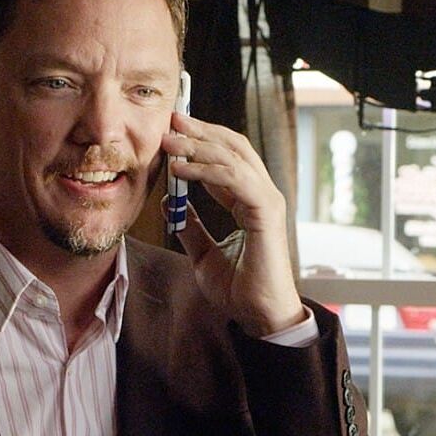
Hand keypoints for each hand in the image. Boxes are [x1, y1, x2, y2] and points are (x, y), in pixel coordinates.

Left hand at [162, 112, 303, 336]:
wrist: (259, 314)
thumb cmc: (239, 289)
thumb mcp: (203, 253)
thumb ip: (189, 226)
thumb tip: (169, 201)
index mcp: (249, 201)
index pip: (227, 157)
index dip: (199, 142)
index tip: (170, 133)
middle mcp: (261, 194)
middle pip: (232, 147)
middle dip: (200, 131)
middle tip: (170, 120)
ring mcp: (267, 200)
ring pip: (233, 157)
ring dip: (198, 146)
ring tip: (168, 142)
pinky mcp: (265, 211)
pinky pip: (234, 179)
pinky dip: (206, 170)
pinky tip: (181, 170)